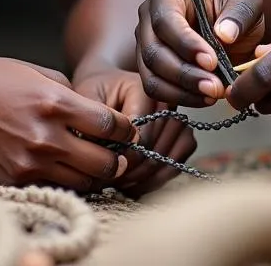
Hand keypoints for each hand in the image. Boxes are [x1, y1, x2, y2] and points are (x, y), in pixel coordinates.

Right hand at [0, 57, 138, 190]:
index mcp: (54, 102)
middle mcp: (46, 136)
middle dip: (117, 157)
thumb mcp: (32, 70)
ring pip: (84, 181)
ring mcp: (30, 162)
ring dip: (94, 173)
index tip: (127, 128)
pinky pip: (55, 186)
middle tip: (117, 151)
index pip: (109, 124)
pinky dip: (66, 180)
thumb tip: (89, 110)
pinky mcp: (15, 180)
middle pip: (104, 161)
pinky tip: (64, 167)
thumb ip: (66, 90)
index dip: (125, 128)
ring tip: (93, 161)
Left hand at [73, 66, 196, 195]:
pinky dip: (158, 178)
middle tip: (112, 180)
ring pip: (169, 157)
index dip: (124, 156)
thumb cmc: (95, 93)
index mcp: (144, 88)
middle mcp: (166, 101)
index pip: (142, 132)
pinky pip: (177, 162)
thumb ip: (96, 121)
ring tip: (122, 183)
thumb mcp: (88, 99)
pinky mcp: (182, 135)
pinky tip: (136, 183)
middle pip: (157, 147)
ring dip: (145, 177)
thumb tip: (110, 153)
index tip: (106, 167)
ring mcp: (177, 117)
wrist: (105, 88)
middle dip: (134, 170)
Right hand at [135, 0, 265, 106]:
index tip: (212, 61)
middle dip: (185, 73)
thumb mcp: (247, 2)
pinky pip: (156, 88)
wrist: (231, 26)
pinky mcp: (150, 67)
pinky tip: (204, 99)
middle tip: (215, 87)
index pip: (165, 19)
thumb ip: (240, 14)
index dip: (186, 44)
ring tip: (213, 95)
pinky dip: (179, 98)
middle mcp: (148, 15)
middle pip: (154, 50)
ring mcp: (146, 42)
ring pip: (151, 74)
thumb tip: (224, 35)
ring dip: (182, 91)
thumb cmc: (235, 9)